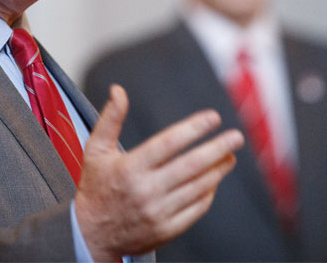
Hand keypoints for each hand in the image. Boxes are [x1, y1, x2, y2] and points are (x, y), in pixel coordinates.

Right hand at [75, 84, 243, 260]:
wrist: (90, 236)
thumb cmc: (95, 187)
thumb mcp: (95, 150)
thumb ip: (110, 119)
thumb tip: (118, 90)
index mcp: (130, 168)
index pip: (168, 143)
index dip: (194, 128)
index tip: (213, 117)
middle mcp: (146, 191)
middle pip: (190, 166)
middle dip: (217, 149)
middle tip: (236, 137)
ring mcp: (157, 213)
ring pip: (197, 188)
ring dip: (218, 170)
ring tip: (229, 156)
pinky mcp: (165, 230)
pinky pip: (195, 209)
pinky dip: (208, 193)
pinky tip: (213, 181)